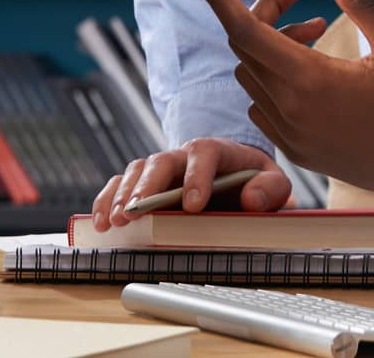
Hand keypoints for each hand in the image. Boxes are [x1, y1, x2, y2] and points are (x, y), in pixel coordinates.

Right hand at [90, 137, 289, 230]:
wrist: (237, 178)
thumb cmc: (254, 182)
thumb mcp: (273, 183)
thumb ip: (270, 189)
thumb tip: (252, 200)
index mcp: (219, 151)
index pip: (205, 153)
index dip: (198, 176)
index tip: (194, 205)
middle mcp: (184, 156)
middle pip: (162, 161)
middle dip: (148, 186)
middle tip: (138, 212)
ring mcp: (162, 169)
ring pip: (137, 170)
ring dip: (123, 195)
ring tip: (116, 220)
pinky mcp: (144, 184)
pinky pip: (120, 185)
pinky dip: (107, 200)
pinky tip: (100, 222)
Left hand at [191, 0, 373, 233]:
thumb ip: (360, 1)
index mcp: (309, 80)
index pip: (245, 30)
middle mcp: (289, 109)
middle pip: (247, 47)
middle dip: (266, 11)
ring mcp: (289, 134)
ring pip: (251, 76)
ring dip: (270, 46)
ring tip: (317, 31)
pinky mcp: (296, 150)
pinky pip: (262, 105)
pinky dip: (273, 78)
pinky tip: (312, 70)